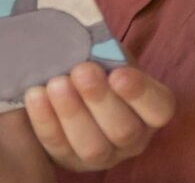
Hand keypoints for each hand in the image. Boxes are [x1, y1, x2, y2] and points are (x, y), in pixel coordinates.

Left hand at [24, 62, 175, 171]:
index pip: (159, 108)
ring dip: (73, 113)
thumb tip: (90, 35)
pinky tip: (36, 95)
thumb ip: (105, 47)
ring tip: (56, 84)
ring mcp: (103, 155)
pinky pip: (58, 146)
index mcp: (151, 109)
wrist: (65, 80)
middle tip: (82, 70)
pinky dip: (46, 120)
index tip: (118, 73)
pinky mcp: (70, 160)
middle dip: (100, 100)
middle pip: (124, 130)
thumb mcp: (107, 51)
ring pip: (93, 147)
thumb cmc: (94, 61)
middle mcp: (133, 138)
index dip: (141, 94)